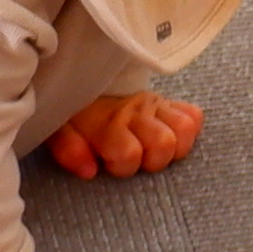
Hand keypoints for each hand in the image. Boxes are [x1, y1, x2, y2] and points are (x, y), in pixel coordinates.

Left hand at [42, 91, 199, 179]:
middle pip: (164, 144)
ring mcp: (157, 105)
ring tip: (154, 149)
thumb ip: (69, 150)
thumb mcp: (58, 131)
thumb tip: (89, 171)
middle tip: (136, 157)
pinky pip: (194, 115)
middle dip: (152, 160)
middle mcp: (136, 111)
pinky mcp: (171, 103)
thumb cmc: (74, 115)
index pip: (129, 153)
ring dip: (174, 146)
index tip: (108, 161)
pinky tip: (168, 133)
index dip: (121, 165)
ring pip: (185, 128)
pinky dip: (186, 128)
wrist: (86, 80)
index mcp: (107, 121)